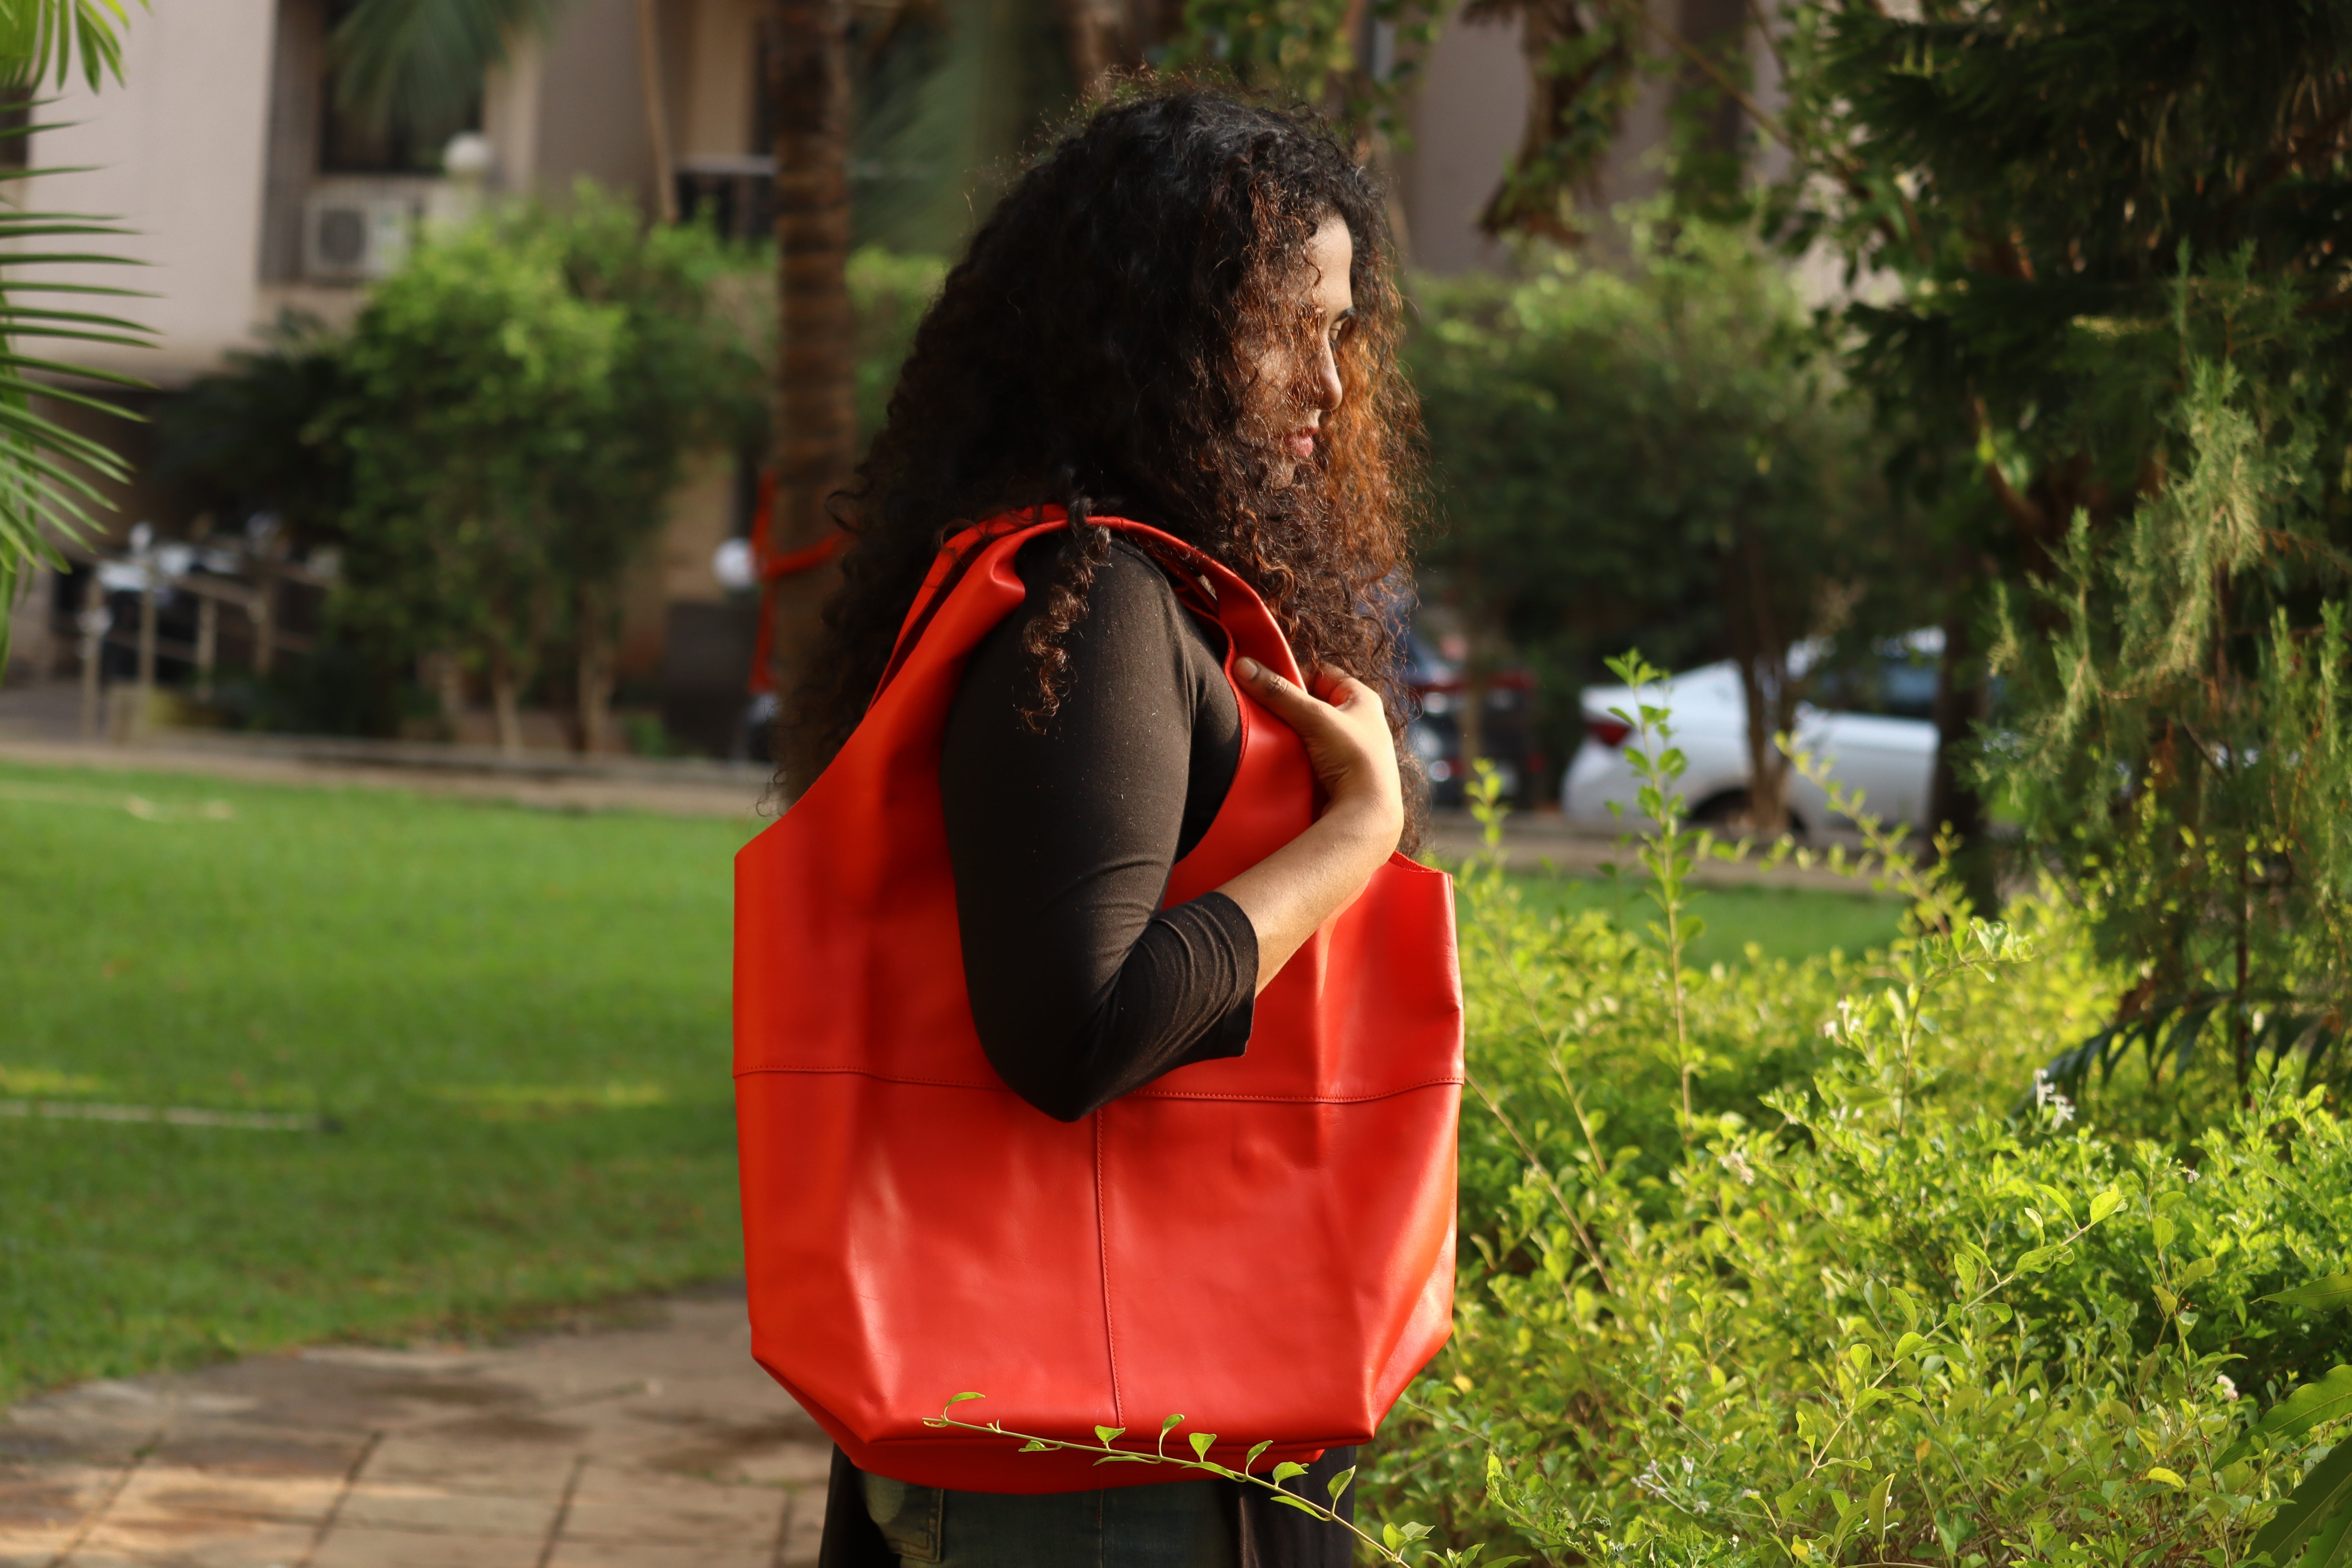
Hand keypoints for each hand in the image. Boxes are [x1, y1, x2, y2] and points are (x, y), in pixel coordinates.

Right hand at [1237, 657, 1403, 849]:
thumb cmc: (1354, 759)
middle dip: (1289, 707)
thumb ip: (1279, 692)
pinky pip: (1311, 755)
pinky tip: (1282, 759)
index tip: (1269, 684)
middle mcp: (1360, 721)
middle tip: (1264, 710)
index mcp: (1363, 700)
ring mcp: (1350, 749)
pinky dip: (1296, 756)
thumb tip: (1243, 665)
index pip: (1323, 673)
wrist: (1368, 815)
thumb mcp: (1315, 718)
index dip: (1296, 675)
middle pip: (1313, 703)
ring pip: (1310, 731)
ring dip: (1291, 734)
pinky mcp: (1341, 773)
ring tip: (1270, 736)